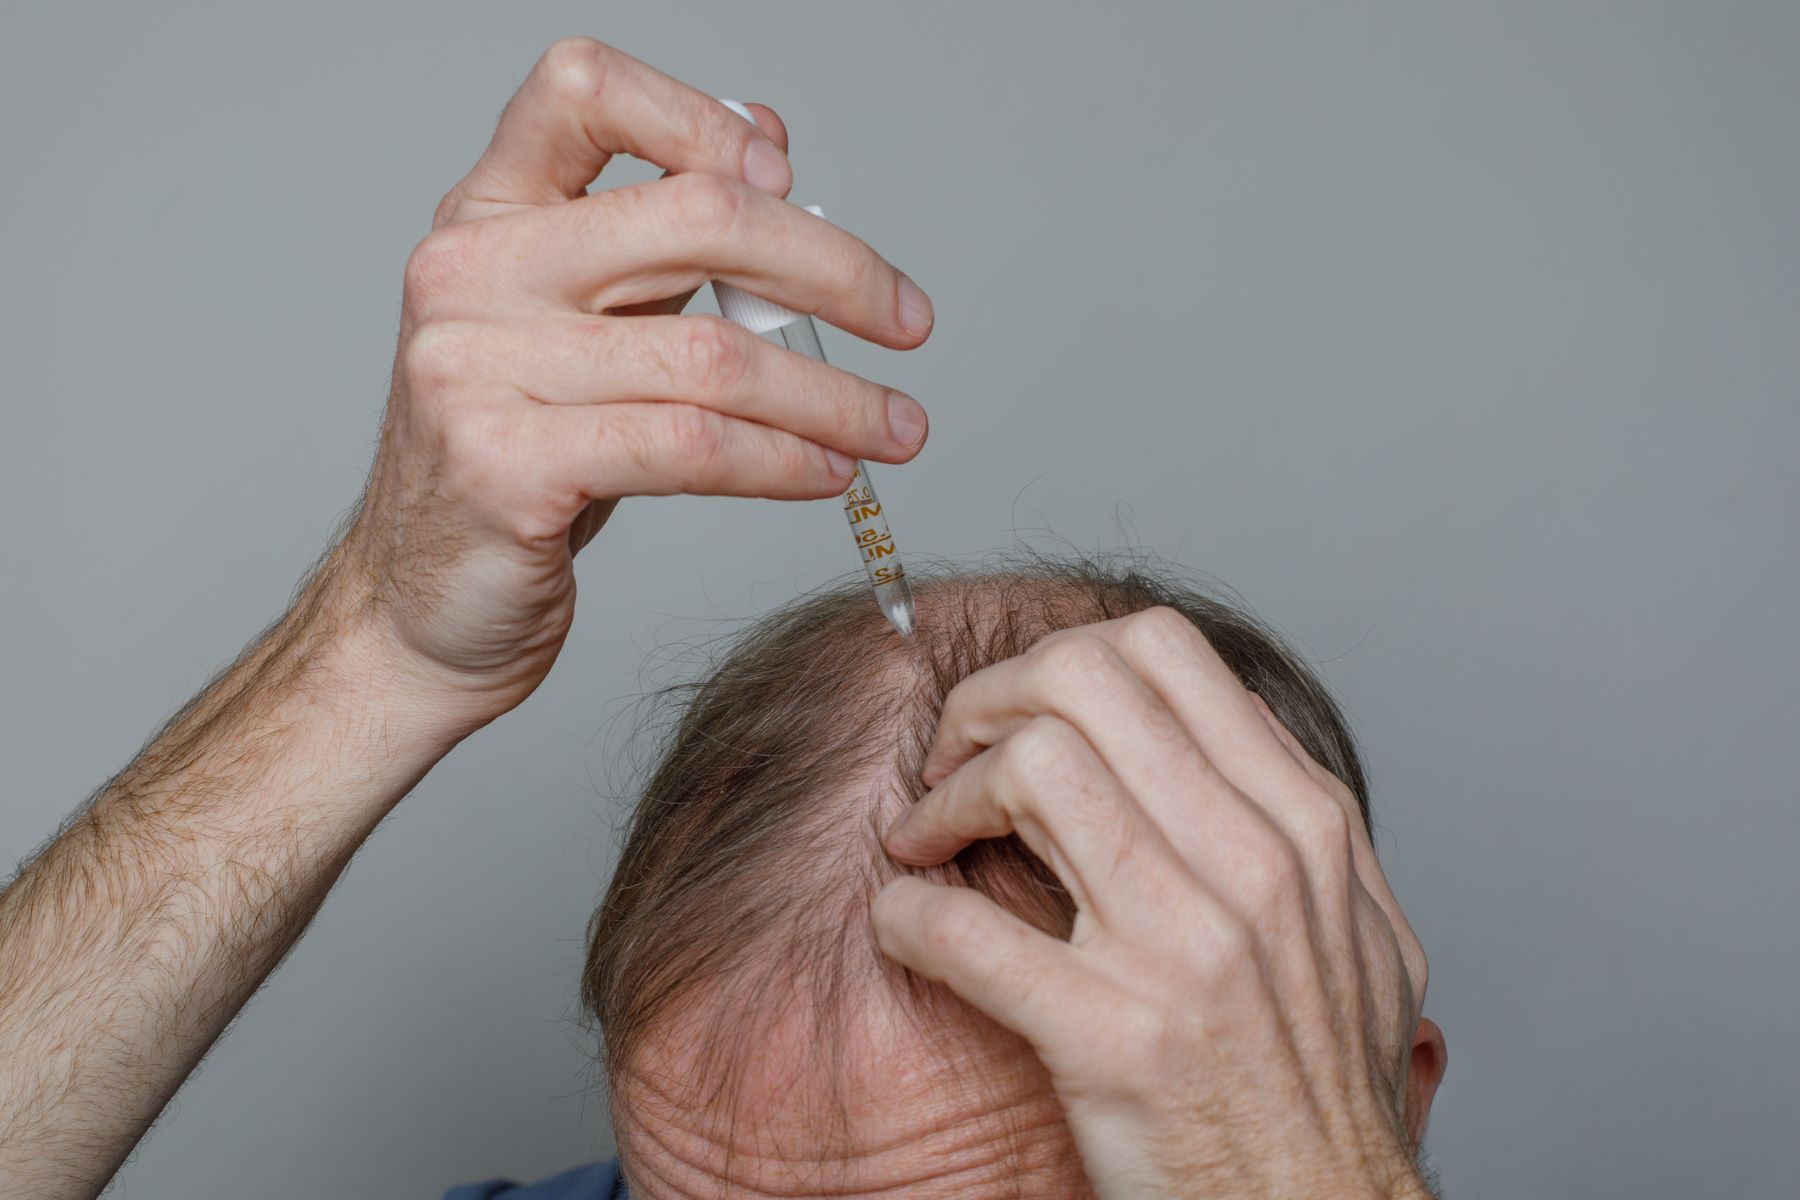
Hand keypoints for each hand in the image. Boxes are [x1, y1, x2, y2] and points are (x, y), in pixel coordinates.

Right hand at [335, 37, 933, 731]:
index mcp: (487, 214)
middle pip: (694, 215)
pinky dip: (784, 459)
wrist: (422, 604)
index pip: (581, 87)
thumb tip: (764, 139)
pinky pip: (693, 446)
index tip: (786, 176)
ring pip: (715, 354)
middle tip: (908, 322)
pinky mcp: (507, 467)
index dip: (699, 116)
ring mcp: (479, 368)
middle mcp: (471, 272)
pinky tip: (829, 472)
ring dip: (835, 397)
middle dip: (833, 268)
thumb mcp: (578, 329)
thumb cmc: (516, 460)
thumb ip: (652, 240)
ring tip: (897, 430)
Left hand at [872, 608, 1446, 1198]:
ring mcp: (1186, 948)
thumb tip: (1218, 713)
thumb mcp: (1355, 923)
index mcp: (1301, 824)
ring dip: (946, 798)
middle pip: (1081, 681)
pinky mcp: (1113, 1036)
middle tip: (952, 762)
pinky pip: (966, 931)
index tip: (1020, 720)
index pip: (1159, 651)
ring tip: (929, 843)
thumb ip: (1293, 810)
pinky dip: (910, 916)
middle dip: (985, 704)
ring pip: (1032, 769)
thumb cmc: (1322, 1082)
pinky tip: (908, 926)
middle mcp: (1253, 865)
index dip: (1056, 662)